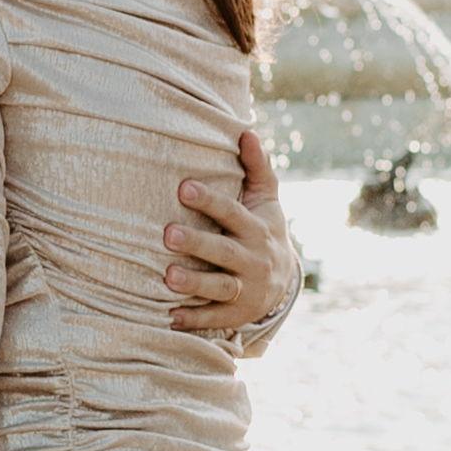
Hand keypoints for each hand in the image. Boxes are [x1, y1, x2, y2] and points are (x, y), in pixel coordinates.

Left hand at [166, 121, 298, 339]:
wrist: (283, 282)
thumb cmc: (263, 229)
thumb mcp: (266, 200)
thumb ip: (257, 167)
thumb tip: (247, 131)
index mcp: (256, 228)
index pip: (232, 213)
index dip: (209, 200)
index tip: (183, 187)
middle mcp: (253, 259)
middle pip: (224, 251)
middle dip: (197, 244)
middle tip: (167, 234)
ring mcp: (246, 289)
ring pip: (220, 287)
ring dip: (194, 284)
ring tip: (167, 277)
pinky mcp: (237, 314)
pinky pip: (215, 318)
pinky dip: (193, 319)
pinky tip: (169, 316)